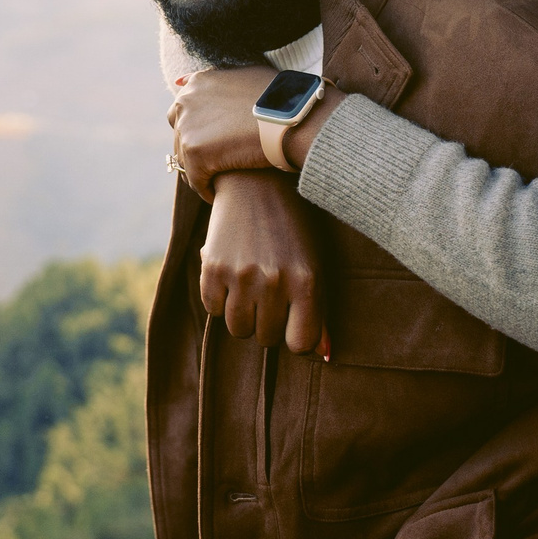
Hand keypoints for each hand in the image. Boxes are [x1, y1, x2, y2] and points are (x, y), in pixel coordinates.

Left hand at [170, 65, 276, 189]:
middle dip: (195, 150)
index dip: (197, 129)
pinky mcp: (195, 152)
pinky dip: (205, 188)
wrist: (291, 120)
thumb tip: (186, 82)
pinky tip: (217, 195)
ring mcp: (188, 126)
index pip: (182, 110)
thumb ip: (220, 79)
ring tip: (217, 182)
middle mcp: (187, 101)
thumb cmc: (281, 99)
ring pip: (185, 159)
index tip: (210, 142)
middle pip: (179, 135)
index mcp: (199, 83)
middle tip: (215, 164)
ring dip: (200, 171)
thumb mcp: (248, 75)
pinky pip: (195, 178)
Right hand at [197, 169, 323, 354]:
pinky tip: (231, 272)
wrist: (256, 183)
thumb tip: (325, 355)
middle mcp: (275, 280)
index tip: (293, 320)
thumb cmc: (293, 230)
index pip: (300, 344)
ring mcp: (241, 275)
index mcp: (307, 281)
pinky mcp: (213, 267)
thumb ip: (318, 312)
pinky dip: (220, 298)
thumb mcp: (314, 265)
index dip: (296, 337)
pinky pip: (213, 309)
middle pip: (267, 338)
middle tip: (271, 294)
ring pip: (238, 329)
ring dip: (243, 314)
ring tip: (251, 286)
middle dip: (268, 323)